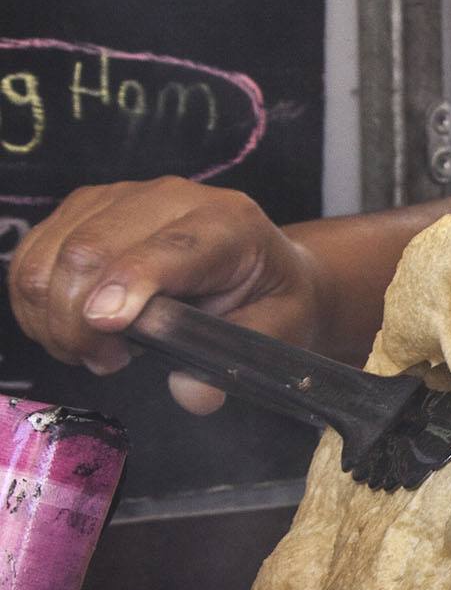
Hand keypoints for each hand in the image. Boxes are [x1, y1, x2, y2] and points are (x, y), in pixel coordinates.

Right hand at [9, 178, 328, 413]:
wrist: (259, 264)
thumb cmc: (269, 296)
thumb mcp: (280, 328)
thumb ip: (239, 358)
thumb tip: (191, 391)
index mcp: (229, 223)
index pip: (170, 247)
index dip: (129, 283)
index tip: (105, 327)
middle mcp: (171, 197)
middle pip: (90, 250)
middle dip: (79, 321)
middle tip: (106, 362)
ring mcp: (119, 198)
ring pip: (50, 255)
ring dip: (53, 317)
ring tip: (93, 350)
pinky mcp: (82, 209)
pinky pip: (31, 256)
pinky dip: (36, 304)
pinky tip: (70, 329)